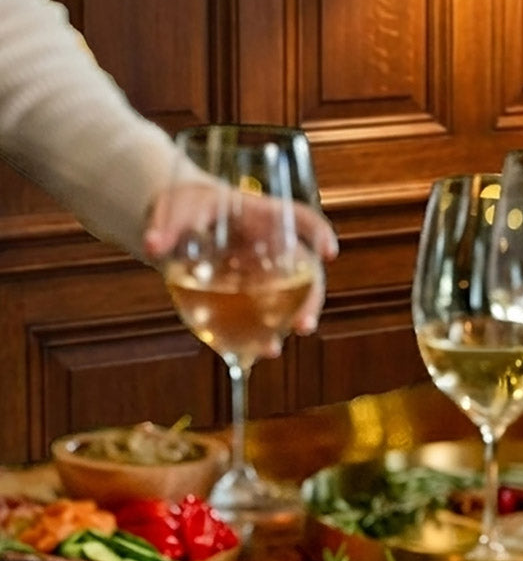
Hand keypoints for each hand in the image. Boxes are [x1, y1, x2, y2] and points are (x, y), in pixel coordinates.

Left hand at [143, 181, 338, 333]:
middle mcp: (270, 246)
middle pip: (305, 269)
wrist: (175, 223)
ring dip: (285, 325)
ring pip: (288, 299)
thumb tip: (153, 246)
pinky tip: (252, 353)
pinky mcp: (247, 293)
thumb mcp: (173, 210)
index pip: (300, 218)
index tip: (330, 252)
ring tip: (271, 349)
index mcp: (261, 215)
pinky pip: (262, 314)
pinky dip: (258, 334)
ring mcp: (261, 271)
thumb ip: (165, 227)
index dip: (319, 233)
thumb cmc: (182, 207)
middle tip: (304, 325)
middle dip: (309, 299)